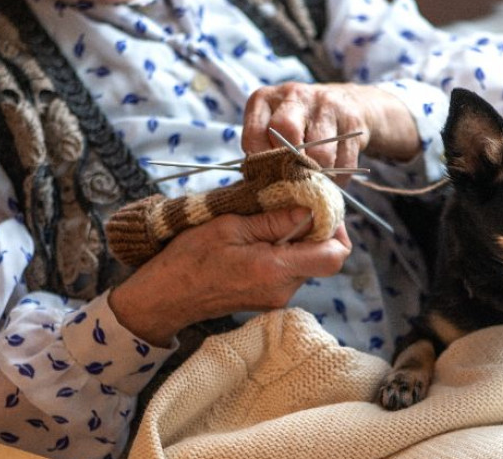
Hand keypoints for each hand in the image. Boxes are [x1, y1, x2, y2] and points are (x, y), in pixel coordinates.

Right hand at [108, 208, 351, 346]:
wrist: (166, 297)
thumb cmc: (190, 259)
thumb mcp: (230, 227)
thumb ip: (274, 220)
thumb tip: (309, 209)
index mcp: (276, 270)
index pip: (334, 256)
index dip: (337, 228)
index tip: (321, 206)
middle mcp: (283, 290)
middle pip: (323, 258)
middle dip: (314, 229)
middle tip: (292, 204)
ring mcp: (277, 298)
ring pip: (307, 263)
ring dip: (297, 239)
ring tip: (267, 219)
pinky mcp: (268, 299)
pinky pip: (289, 271)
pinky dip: (284, 250)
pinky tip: (259, 237)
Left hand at [242, 83, 419, 180]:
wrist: (347, 102)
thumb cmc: (300, 124)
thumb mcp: (273, 129)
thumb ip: (264, 152)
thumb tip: (265, 188)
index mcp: (265, 100)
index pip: (254, 135)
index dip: (260, 162)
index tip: (268, 176)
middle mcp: (294, 96)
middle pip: (287, 134)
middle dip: (291, 165)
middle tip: (294, 180)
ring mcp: (325, 105)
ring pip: (319, 153)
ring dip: (318, 175)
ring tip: (315, 182)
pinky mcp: (352, 120)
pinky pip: (344, 161)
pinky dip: (339, 177)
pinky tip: (333, 175)